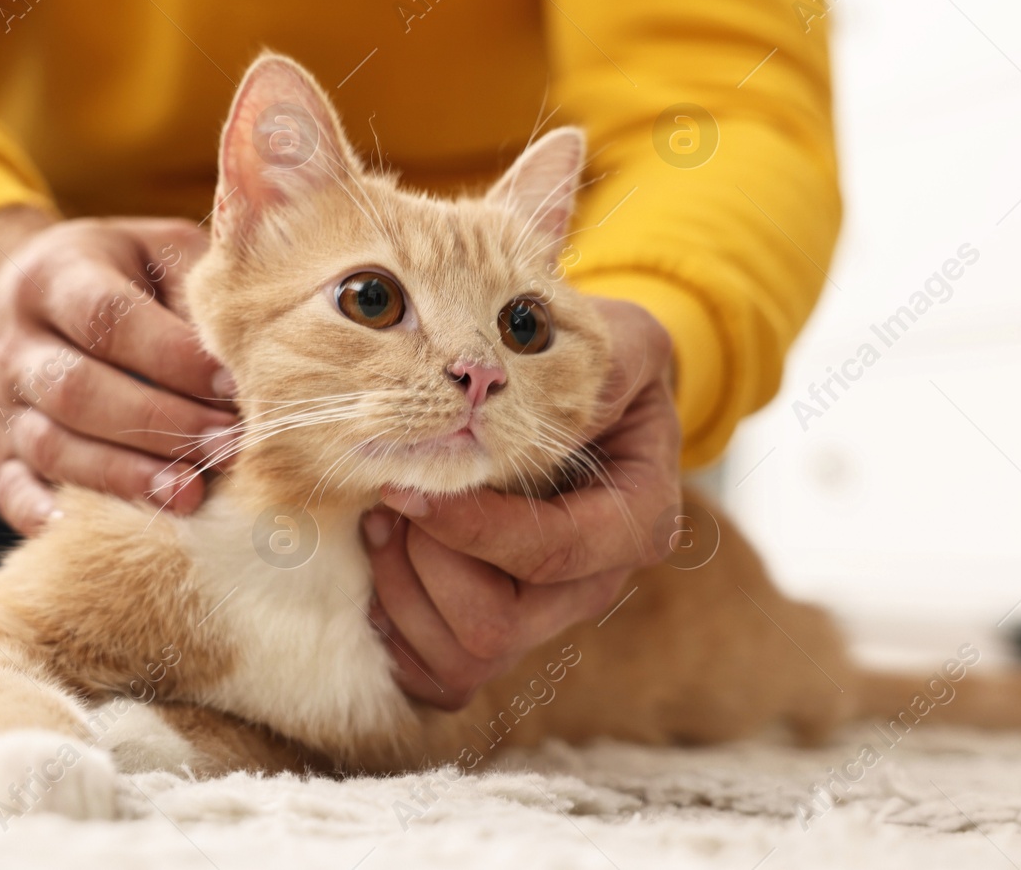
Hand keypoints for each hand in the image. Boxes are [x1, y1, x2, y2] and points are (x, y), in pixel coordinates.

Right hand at [0, 207, 234, 534]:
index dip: (174, 358)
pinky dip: (40, 511)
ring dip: (122, 475)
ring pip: (49, 444)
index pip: (109, 318)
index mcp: (58, 274)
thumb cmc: (128, 274)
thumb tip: (249, 357)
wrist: (35, 297)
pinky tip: (82, 528)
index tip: (234, 388)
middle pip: (76, 389)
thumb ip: (198, 292)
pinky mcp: (3, 451)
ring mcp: (6, 400)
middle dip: (159, 424)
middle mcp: (20, 339)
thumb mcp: (164, 252)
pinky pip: (9, 488)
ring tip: (190, 495)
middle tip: (227, 448)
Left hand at [361, 297, 680, 708]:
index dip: (469, 527)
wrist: (581, 398)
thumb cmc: (599, 365)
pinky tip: (385, 562)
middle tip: (391, 496)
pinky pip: (440, 679)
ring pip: (464, 658)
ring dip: (403, 592)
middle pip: (497, 625)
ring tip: (383, 521)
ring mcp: (547, 618)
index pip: (549, 553)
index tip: (405, 484)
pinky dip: (399, 631)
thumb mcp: (625, 342)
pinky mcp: (499, 633)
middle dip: (425, 564)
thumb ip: (604, 366)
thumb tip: (535, 403)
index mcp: (637, 522)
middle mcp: (595, 586)